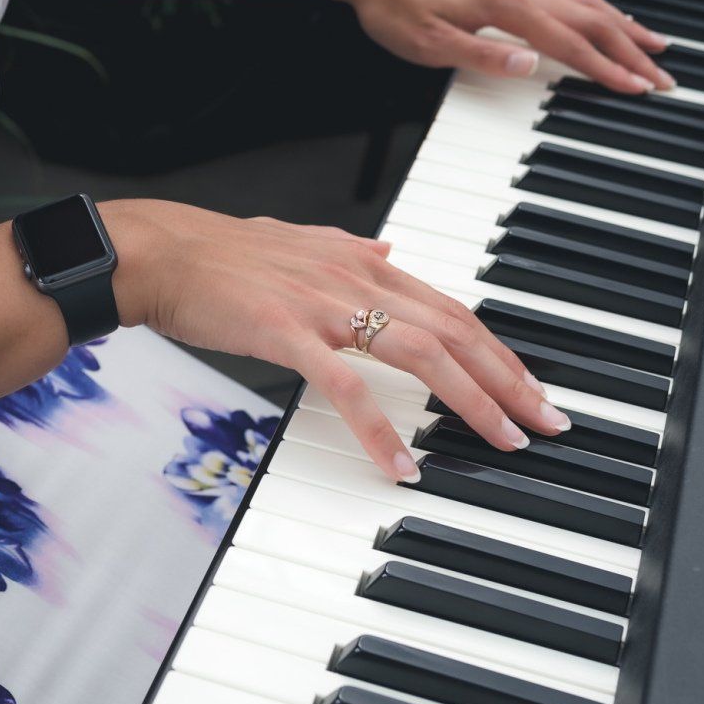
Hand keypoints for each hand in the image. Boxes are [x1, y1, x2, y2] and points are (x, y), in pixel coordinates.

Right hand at [104, 199, 571, 482]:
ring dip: (469, 401)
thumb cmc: (220, 254)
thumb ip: (348, 247)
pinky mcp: (287, 332)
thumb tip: (388, 249)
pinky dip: (380, 429)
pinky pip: (346, 387)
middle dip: (507, 379)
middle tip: (543, 423)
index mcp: (361, 262)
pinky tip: (403, 464)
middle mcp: (355, 277)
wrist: (160, 252)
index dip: (497, 349)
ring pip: (419, 352)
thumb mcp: (297, 238)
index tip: (530, 387)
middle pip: (453, 331)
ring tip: (501, 440)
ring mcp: (324, 305)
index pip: (450, 308)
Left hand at [288, 0, 674, 92]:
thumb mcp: (426, 43)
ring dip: (624, 27)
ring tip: (656, 46)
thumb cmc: (395, 5)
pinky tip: (609, 20)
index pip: (568, 44)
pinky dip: (600, 12)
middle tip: (665, 78)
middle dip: (632, 51)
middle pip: (591, 22)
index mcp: (505, 8)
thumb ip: (480, 56)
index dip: (605, 68)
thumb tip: (529, 66)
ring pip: (586, 5)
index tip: (637, 88)